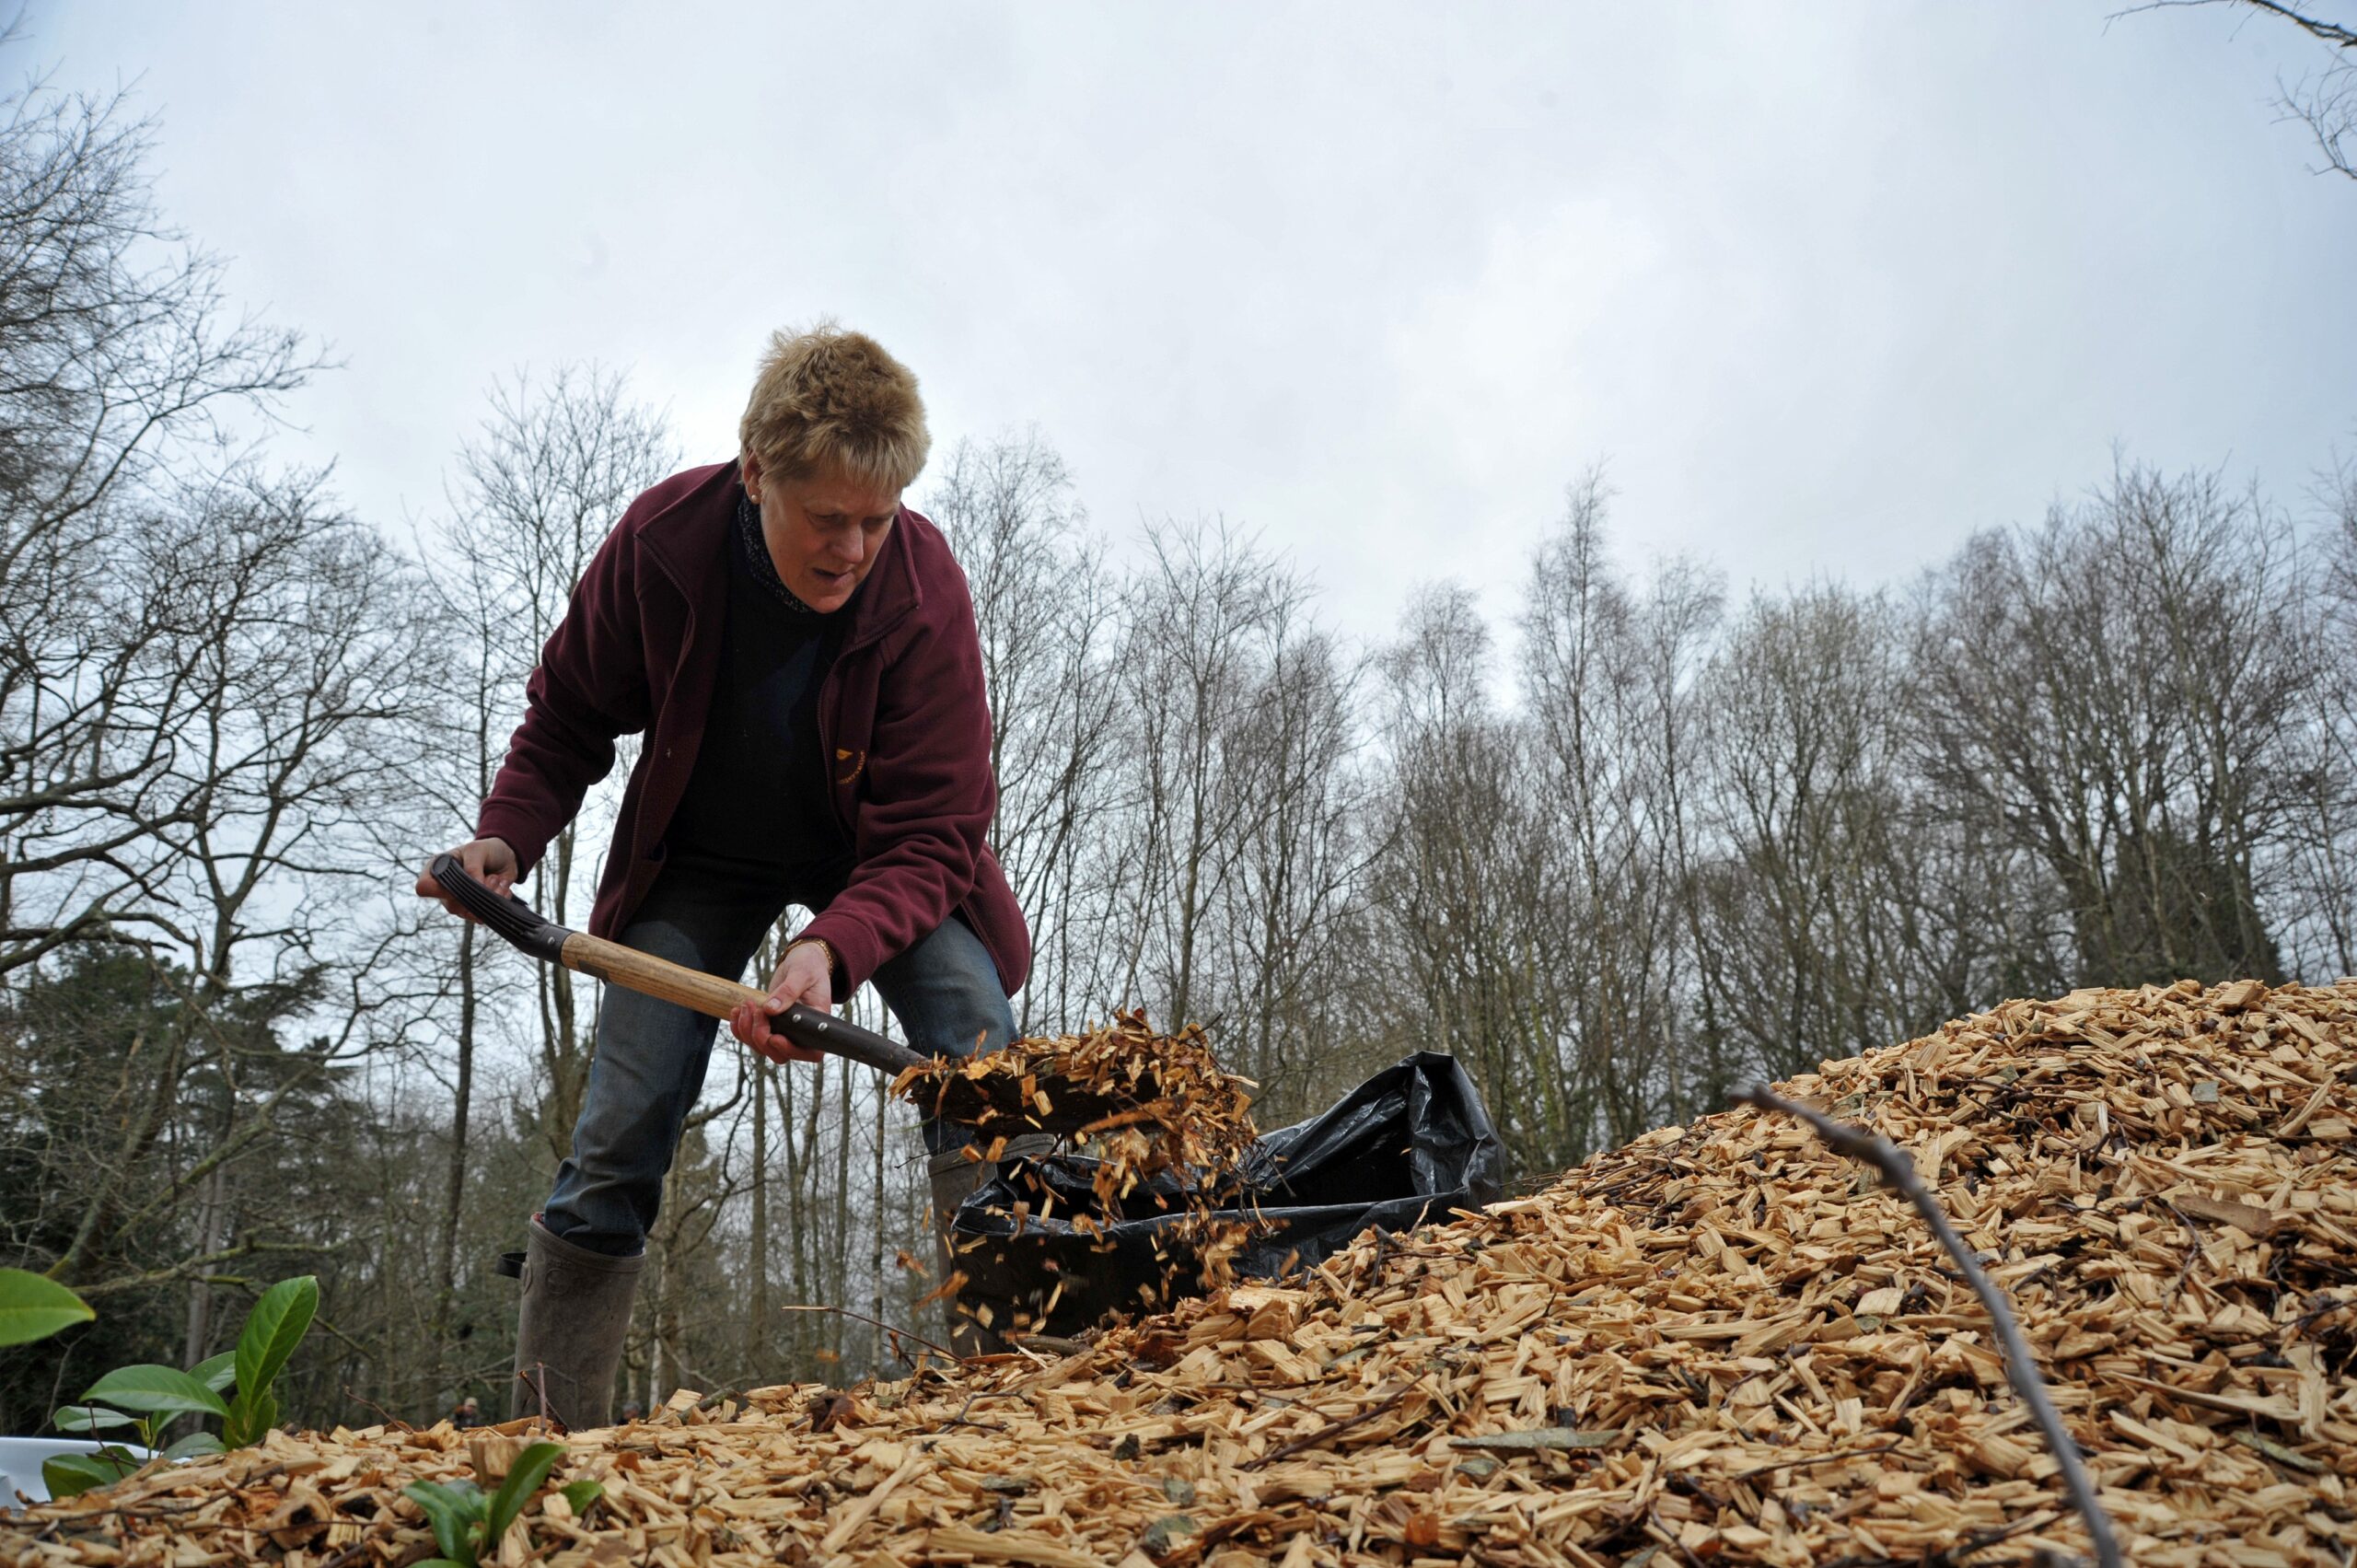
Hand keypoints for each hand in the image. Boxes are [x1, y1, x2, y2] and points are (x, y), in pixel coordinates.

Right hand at [415, 837, 518, 918]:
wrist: (505, 858)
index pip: (424, 887)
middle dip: (476, 891)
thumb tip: (475, 888)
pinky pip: (485, 914)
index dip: (440, 889)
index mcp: (436, 870)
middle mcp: (444, 889)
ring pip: (470, 913)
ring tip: (495, 878)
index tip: (463, 880)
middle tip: (490, 876)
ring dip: (490, 895)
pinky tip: (501, 887)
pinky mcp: (475, 910)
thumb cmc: (486, 851)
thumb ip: (472, 868)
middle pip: (452, 906)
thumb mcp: (477, 850)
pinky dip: (498, 900)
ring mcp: (459, 902)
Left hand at [729, 941, 831, 1064]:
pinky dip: (739, 1027)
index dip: (791, 1050)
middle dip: (761, 1036)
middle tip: (757, 1010)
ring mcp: (783, 1032)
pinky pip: (750, 1037)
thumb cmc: (809, 966)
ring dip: (748, 1030)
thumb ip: (789, 991)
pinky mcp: (768, 1026)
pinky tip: (737, 1011)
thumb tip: (771, 1009)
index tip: (775, 1037)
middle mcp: (800, 1033)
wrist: (801, 962)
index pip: (811, 1052)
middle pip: (780, 1054)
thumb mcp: (802, 974)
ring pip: (761, 1047)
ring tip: (746, 1004)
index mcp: (815, 1024)